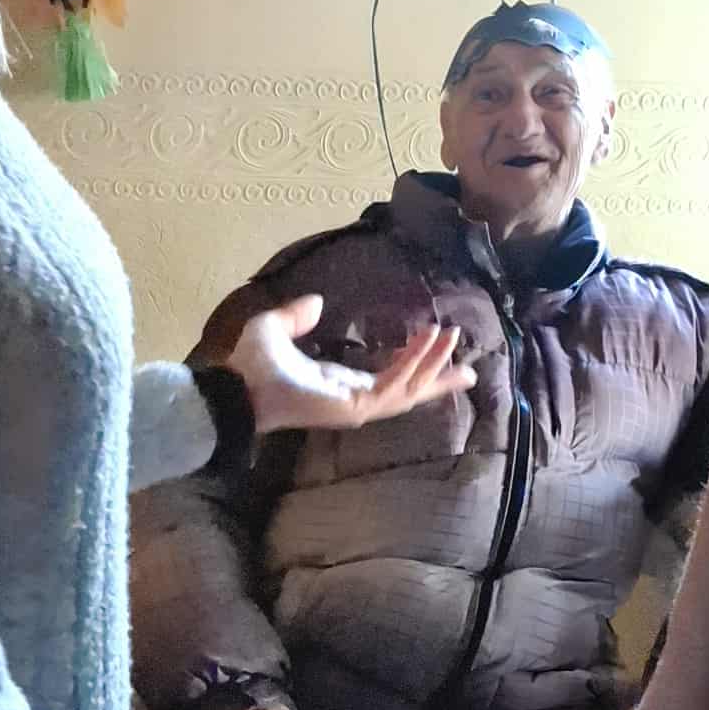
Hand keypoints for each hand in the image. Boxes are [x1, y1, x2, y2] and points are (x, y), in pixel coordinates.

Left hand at [228, 294, 472, 435]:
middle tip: (470, 366)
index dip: (414, 361)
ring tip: (452, 338)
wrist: (238, 387)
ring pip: (409, 388)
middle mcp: (354, 397)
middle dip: (438, 376)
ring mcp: (357, 405)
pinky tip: (429, 344)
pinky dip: (415, 366)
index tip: (435, 342)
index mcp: (340, 383)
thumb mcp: (275, 327)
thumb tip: (317, 302)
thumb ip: (297, 316)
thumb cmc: (251, 364)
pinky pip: (395, 386)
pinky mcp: (355, 407)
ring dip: (433, 365)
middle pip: (409, 390)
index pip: (389, 378)